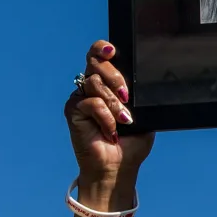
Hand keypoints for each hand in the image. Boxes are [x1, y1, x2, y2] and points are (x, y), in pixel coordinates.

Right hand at [66, 40, 153, 203]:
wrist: (117, 167)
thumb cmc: (131, 142)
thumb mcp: (143, 114)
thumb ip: (140, 95)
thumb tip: (143, 80)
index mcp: (106, 83)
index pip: (98, 56)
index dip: (102, 49)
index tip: (112, 51)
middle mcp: (90, 87)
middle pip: (95, 63)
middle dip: (113, 76)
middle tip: (126, 96)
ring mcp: (80, 98)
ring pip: (94, 82)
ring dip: (113, 103)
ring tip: (124, 120)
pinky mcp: (73, 111)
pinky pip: (90, 102)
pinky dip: (106, 116)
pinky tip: (111, 131)